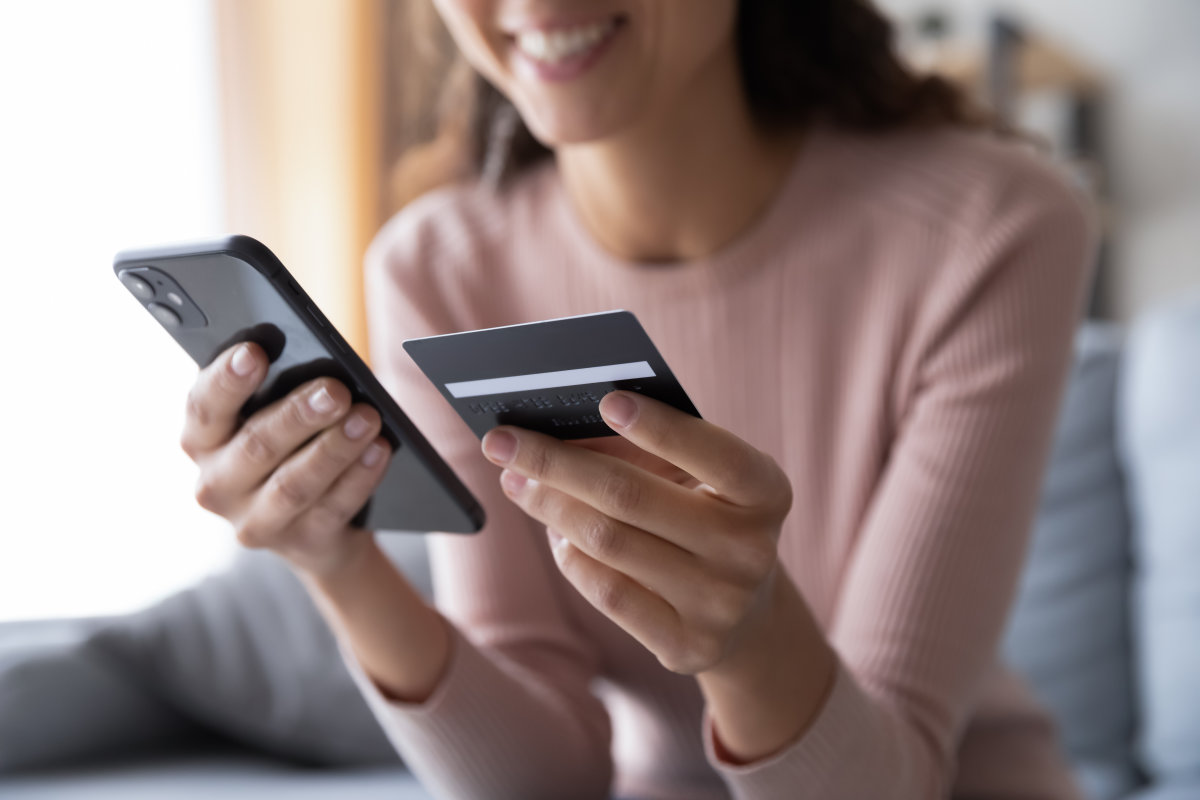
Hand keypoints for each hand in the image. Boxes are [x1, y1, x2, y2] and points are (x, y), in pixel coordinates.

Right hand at [180, 342, 392, 576]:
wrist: (314, 526)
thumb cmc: (290, 447)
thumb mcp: (271, 416)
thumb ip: (276, 390)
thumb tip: (315, 361)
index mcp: (203, 440)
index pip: (204, 407)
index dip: (226, 379)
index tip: (254, 352)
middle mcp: (217, 484)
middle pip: (256, 445)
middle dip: (299, 415)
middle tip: (336, 391)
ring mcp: (254, 521)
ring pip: (294, 483)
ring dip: (334, 448)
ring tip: (368, 418)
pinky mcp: (298, 543)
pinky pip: (332, 508)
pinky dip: (359, 477)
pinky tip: (379, 450)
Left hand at [480, 391, 793, 674]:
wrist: (747, 614)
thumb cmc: (709, 517)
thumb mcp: (702, 478)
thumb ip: (650, 450)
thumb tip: (559, 431)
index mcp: (767, 494)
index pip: (718, 456)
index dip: (663, 429)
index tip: (607, 400)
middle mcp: (752, 552)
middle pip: (633, 498)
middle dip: (557, 463)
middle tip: (504, 441)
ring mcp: (721, 605)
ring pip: (609, 543)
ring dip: (549, 506)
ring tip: (517, 481)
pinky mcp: (687, 647)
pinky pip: (606, 592)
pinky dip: (571, 556)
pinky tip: (555, 533)